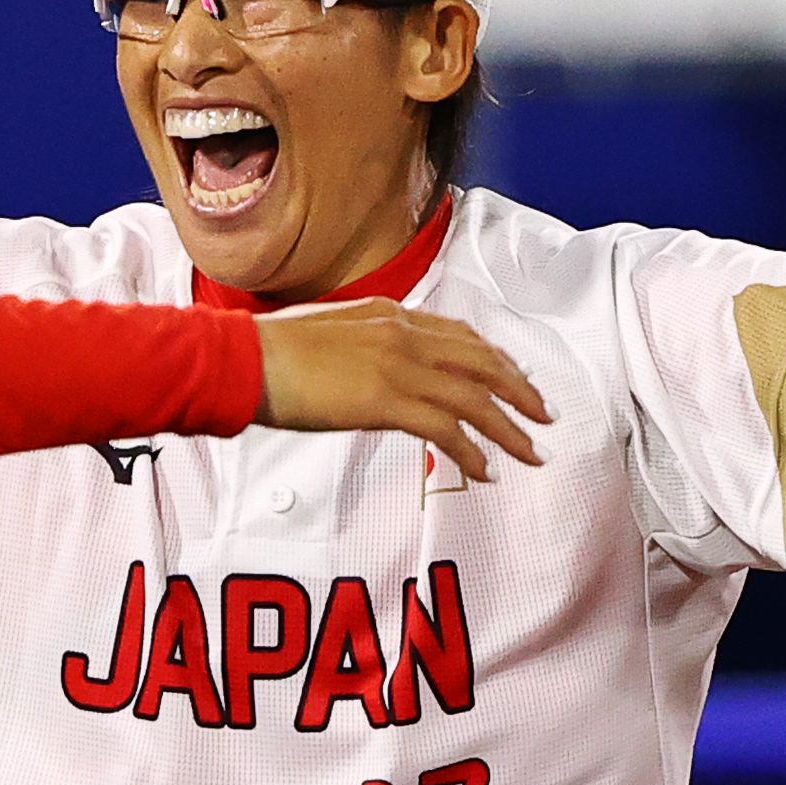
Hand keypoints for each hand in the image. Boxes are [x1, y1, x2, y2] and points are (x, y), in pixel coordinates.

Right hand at [251, 298, 548, 481]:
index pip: (460, 335)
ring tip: (530, 454)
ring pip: (474, 399)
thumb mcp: (327, 334)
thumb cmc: (268, 352)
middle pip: (481, 363)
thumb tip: (374, 369)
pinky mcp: (384, 399)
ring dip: (509, 429)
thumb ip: (362, 345)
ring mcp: (396, 365)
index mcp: (388, 314)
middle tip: (545, 417)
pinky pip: (445, 429)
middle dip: (520, 391)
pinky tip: (484, 471)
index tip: (517, 379)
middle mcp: (401, 333)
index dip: (496, 359)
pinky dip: (471, 451)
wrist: (240, 359)